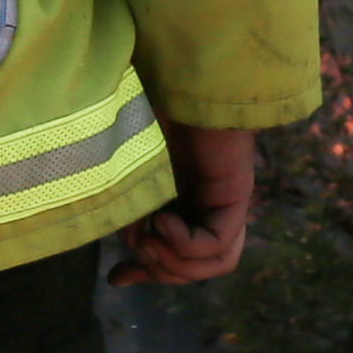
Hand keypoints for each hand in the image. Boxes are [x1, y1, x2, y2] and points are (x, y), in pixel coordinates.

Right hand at [110, 124, 254, 286]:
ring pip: (217, 263)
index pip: (179, 258)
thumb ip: (132, 209)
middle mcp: (211, 205)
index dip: (149, 274)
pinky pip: (219, 243)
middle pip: (198, 268)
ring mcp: (227, 200)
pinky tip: (163, 220)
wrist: (173, 75)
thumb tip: (133, 246)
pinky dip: (187, 243)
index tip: (115, 277)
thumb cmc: (148, 110)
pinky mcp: (236, 193)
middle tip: (137, 246)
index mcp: (186, 201)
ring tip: (151, 238)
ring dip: (177, 263)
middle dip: (161, 271)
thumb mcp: (131, 174)